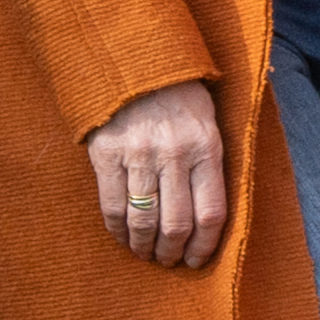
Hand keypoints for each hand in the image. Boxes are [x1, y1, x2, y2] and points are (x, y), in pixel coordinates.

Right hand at [86, 78, 227, 269]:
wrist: (134, 59)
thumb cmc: (177, 95)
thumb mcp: (208, 121)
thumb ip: (211, 163)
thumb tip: (211, 216)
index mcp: (206, 147)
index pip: (212, 213)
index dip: (205, 246)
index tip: (196, 260)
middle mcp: (174, 154)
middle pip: (177, 225)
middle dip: (172, 252)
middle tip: (168, 260)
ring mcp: (139, 155)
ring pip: (143, 221)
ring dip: (144, 247)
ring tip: (145, 253)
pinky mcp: (107, 154)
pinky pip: (112, 206)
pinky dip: (117, 231)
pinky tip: (122, 237)